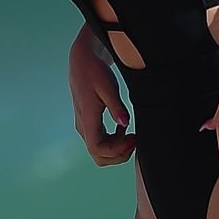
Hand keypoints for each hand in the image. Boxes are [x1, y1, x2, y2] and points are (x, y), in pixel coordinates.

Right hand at [70, 25, 135, 164]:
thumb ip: (117, 107)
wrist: (83, 61)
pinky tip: (124, 129)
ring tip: (131, 134)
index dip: (117, 150)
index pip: (98, 149)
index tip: (132, 138)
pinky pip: (101, 142)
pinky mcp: (90, 123)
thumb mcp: (109, 87)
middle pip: (98, 157)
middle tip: (135, 140)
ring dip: (118, 149)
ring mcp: (85, 126)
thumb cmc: (95, 71)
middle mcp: (83, 126)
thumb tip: (125, 124)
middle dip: (119, 155)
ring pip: (100, 152)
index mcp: (87, 119)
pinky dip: (114, 142)